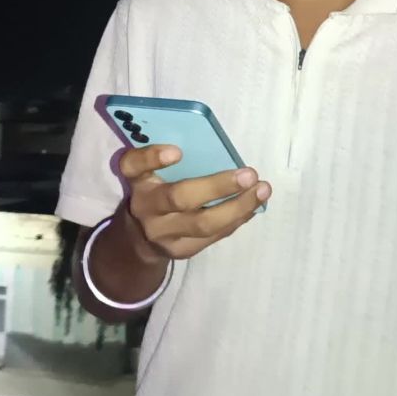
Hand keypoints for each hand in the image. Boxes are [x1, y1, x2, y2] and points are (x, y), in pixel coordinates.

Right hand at [118, 143, 270, 260]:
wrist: (140, 237)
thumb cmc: (155, 189)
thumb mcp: (151, 172)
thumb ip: (170, 159)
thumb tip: (215, 144)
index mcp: (137, 179)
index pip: (134, 165)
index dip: (153, 157)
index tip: (178, 151)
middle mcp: (145, 207)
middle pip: (179, 198)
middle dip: (217, 187)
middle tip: (249, 174)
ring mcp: (163, 234)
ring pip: (203, 224)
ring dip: (238, 206)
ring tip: (262, 190)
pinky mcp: (181, 251)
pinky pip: (214, 236)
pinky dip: (237, 219)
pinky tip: (254, 205)